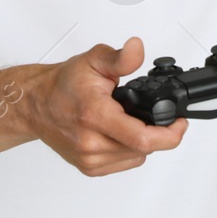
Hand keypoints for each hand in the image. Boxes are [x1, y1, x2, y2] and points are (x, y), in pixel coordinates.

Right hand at [22, 36, 187, 176]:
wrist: (36, 105)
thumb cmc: (63, 85)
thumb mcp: (94, 60)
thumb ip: (120, 58)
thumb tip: (138, 49)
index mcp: (95, 115)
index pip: (142, 138)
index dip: (169, 134)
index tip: (180, 123)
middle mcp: (91, 142)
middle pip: (143, 148)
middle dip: (157, 132)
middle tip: (156, 114)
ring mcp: (89, 159)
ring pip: (136, 157)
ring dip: (142, 141)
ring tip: (130, 119)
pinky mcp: (89, 168)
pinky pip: (124, 162)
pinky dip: (129, 149)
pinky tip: (120, 132)